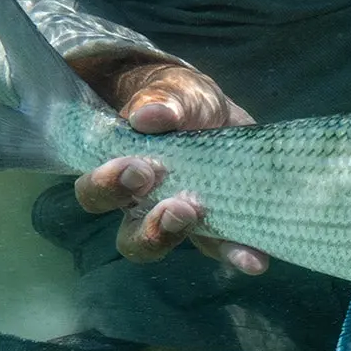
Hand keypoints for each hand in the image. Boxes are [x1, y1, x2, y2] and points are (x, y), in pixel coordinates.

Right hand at [71, 61, 268, 274]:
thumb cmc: (181, 104)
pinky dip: (238, 255)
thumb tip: (148, 115)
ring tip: (202, 221)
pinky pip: (222, 250)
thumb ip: (164, 100)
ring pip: (170, 249)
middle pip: (130, 237)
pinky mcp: (218, 230)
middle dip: (149, 227)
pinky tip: (254, 259)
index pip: (97, 193)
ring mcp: (182, 223)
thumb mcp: (176, 92)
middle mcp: (144, 209)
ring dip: (184, 241)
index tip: (139, 169)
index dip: (109, 188)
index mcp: (120, 175)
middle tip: (175, 205)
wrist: (218, 113)